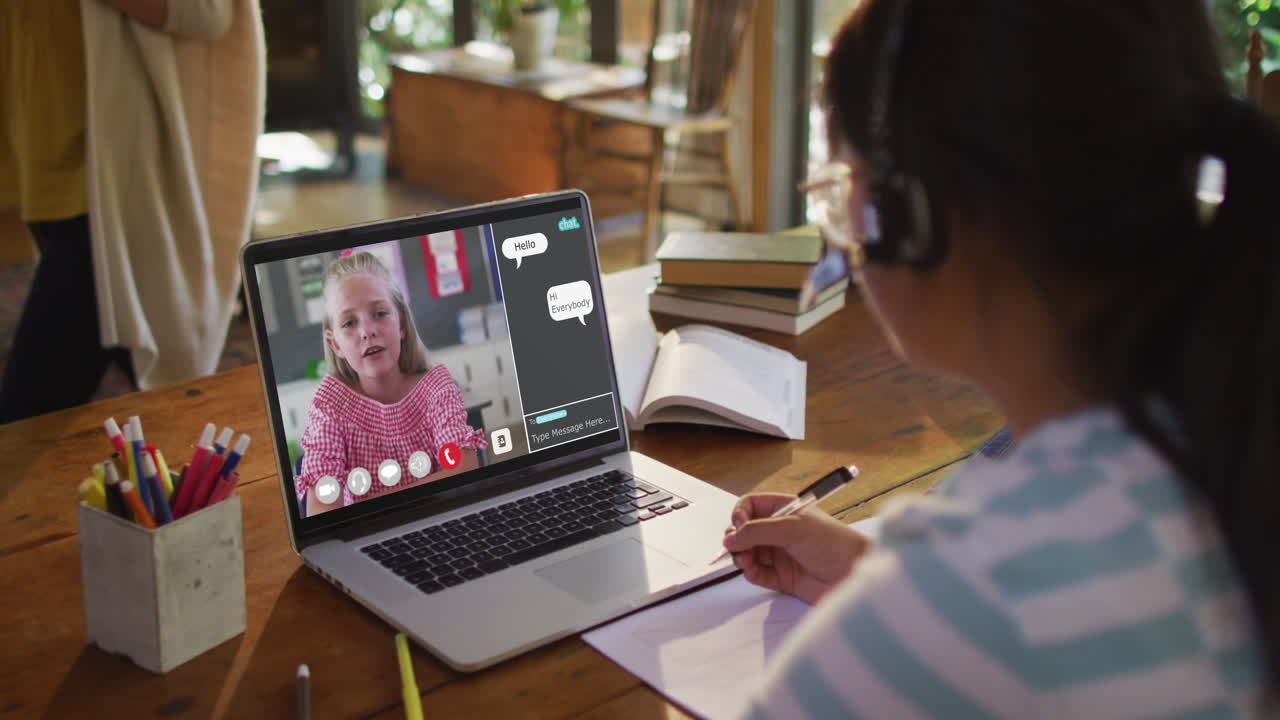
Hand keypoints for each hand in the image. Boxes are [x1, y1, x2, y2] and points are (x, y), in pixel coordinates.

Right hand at [721, 493, 872, 604]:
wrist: (853, 574)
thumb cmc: (834, 543)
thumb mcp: (793, 529)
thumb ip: (758, 531)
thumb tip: (731, 537)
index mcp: (784, 510)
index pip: (750, 506)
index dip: (740, 515)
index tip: (738, 526)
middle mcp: (779, 531)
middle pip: (744, 531)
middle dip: (737, 539)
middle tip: (737, 547)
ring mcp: (780, 554)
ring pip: (747, 553)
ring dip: (741, 557)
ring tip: (746, 561)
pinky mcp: (781, 577)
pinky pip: (757, 574)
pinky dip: (750, 573)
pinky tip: (752, 571)